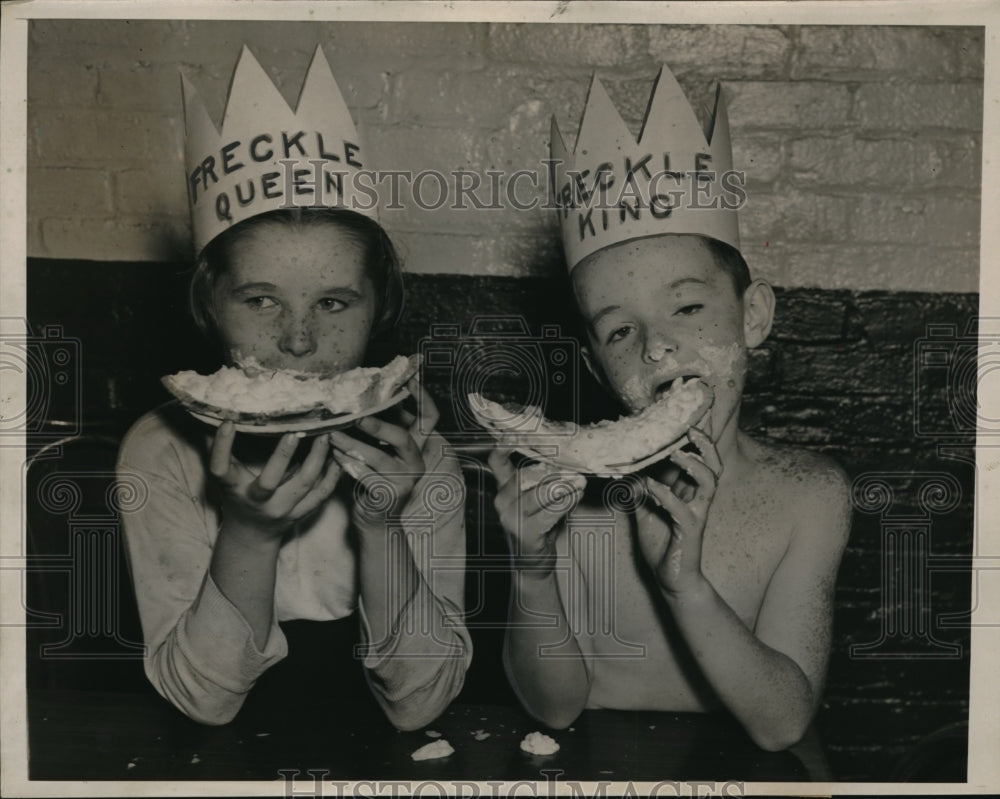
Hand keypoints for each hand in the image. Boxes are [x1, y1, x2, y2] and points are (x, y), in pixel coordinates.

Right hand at [209, 422, 341, 540]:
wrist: (252, 534)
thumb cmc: (236, 496)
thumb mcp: (224, 476)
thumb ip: (220, 448)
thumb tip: (211, 412)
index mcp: (233, 488)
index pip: (221, 469)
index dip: (222, 446)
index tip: (228, 422)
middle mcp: (257, 501)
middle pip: (269, 482)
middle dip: (282, 456)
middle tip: (295, 431)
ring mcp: (281, 510)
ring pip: (304, 485)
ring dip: (317, 459)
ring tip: (325, 435)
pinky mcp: (301, 513)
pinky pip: (321, 494)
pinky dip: (332, 475)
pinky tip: (338, 457)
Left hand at [327, 377, 435, 526]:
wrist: (377, 521)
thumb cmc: (376, 478)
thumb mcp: (385, 451)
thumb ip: (385, 428)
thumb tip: (372, 396)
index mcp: (418, 447)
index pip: (430, 418)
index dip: (423, 398)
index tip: (408, 379)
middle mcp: (416, 463)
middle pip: (403, 437)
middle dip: (377, 424)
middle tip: (354, 416)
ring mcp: (404, 481)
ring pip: (377, 457)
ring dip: (351, 444)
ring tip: (332, 434)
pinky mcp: (388, 496)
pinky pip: (365, 475)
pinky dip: (347, 463)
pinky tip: (333, 455)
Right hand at [488, 449, 586, 577]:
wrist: (533, 561)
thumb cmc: (540, 524)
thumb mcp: (540, 497)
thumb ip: (548, 479)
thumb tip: (567, 463)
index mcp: (504, 487)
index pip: (496, 462)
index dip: (503, 446)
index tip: (515, 434)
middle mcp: (502, 500)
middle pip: (525, 475)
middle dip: (552, 472)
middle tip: (573, 471)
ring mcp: (511, 517)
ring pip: (539, 493)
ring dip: (564, 486)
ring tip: (579, 482)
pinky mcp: (524, 532)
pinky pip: (549, 512)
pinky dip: (566, 502)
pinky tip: (576, 496)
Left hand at [635, 425, 721, 595]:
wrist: (671, 578)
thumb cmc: (662, 544)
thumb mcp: (644, 511)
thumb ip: (638, 490)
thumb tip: (626, 470)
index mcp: (689, 491)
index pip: (696, 458)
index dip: (692, 437)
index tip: (683, 416)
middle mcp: (697, 498)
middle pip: (713, 463)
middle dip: (704, 443)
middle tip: (690, 426)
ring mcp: (697, 513)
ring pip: (709, 482)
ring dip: (693, 465)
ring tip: (676, 452)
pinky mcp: (690, 531)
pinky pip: (682, 509)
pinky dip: (666, 495)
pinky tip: (651, 486)